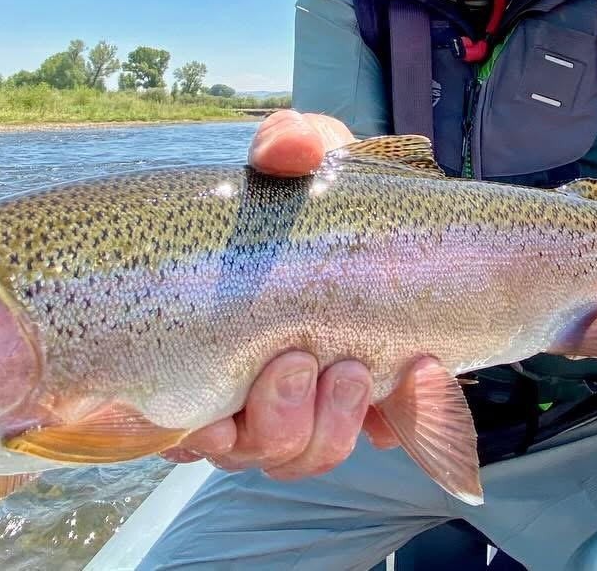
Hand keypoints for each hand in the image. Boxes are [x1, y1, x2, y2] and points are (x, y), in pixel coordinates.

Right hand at [161, 111, 400, 475]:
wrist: (401, 203)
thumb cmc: (325, 186)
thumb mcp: (307, 156)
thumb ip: (288, 143)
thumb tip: (285, 148)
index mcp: (213, 340)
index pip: (177, 420)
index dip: (191, 435)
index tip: (212, 416)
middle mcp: (253, 386)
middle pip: (245, 450)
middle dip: (273, 422)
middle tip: (300, 361)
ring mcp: (315, 401)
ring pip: (303, 454)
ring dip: (327, 427)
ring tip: (354, 371)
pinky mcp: (377, 403)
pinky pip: (382, 436)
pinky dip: (400, 418)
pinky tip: (419, 376)